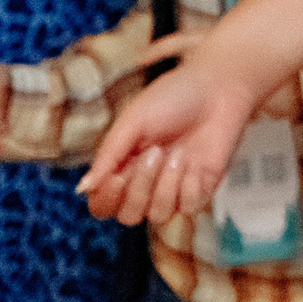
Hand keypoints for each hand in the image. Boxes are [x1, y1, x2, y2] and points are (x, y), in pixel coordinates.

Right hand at [75, 57, 258, 226]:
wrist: (219, 86)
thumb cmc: (174, 97)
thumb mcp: (134, 120)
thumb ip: (109, 154)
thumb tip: (84, 188)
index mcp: (123, 165)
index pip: (102, 204)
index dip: (106, 199)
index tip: (118, 177)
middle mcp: (146, 182)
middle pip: (128, 215)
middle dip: (139, 189)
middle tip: (155, 153)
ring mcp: (174, 186)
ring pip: (158, 215)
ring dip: (165, 187)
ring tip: (177, 155)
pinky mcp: (201, 186)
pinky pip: (188, 208)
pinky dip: (188, 189)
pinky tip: (193, 164)